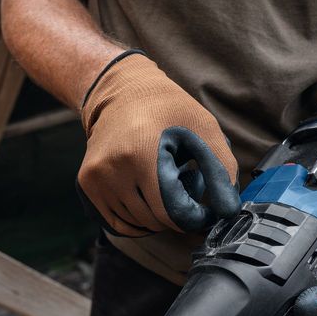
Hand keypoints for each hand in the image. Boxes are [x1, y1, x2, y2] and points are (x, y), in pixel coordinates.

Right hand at [78, 51, 239, 236]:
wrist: (122, 90)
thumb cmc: (168, 109)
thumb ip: (222, 170)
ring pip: (137, 225)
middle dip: (177, 213)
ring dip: (158, 216)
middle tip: (185, 187)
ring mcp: (96, 178)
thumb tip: (228, 211)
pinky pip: (118, 223)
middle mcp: (113, 168)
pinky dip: (139, 220)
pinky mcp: (87, 184)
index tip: (206, 210)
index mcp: (142, 154)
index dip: (194, 218)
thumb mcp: (204, 129)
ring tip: (165, 185)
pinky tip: (150, 197)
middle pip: (155, 221)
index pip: (171, 212)